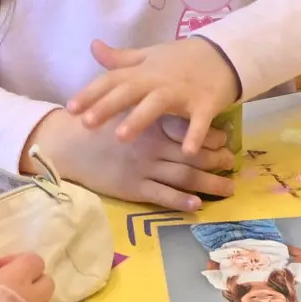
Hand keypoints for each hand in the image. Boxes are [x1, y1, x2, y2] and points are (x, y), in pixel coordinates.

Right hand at [28, 108, 234, 210]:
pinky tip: (198, 204)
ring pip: (185, 176)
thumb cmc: (94, 125)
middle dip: (217, 160)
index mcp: (151, 124)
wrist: (67, 144)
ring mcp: (144, 168)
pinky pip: (163, 196)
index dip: (210, 135)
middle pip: (194, 154)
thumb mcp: (120, 104)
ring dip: (210, 183)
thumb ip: (144, 100)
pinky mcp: (134, 188)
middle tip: (233, 164)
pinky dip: (182, 200)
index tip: (225, 139)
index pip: (189, 128)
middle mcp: (153, 146)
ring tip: (228, 188)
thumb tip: (170, 97)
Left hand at [67, 37, 239, 152]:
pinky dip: (195, 135)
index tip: (70, 108)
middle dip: (107, 107)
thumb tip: (93, 47)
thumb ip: (121, 59)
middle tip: (86, 123)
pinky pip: (199, 121)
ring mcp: (182, 92)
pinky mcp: (205, 103)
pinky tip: (186, 151)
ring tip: (122, 137)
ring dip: (140, 119)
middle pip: (128, 92)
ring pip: (157, 104)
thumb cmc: (181, 59)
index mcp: (142, 72)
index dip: (90, 93)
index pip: (111, 80)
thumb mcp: (149, 56)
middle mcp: (158, 81)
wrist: (224, 54)